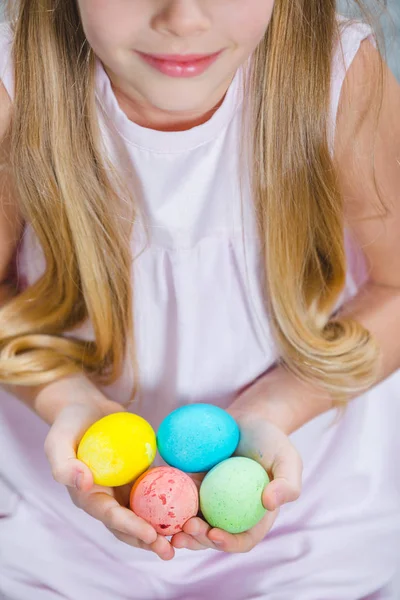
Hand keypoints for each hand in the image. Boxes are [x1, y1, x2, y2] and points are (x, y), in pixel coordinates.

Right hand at [42, 380, 174, 560]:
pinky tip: (191, 506)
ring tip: (185, 537)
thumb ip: (64, 465)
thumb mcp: (57, 442)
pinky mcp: (140, 476)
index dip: (130, 528)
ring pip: (146, 514)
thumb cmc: (68, 426)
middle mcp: (107, 498)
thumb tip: (84, 484)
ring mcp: (125, 488)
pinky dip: (171, 500)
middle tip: (170, 550)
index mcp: (88, 497)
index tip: (151, 535)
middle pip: (130, 525)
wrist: (85, 408)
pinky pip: (157, 490)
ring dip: (163, 527)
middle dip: (149, 540)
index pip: (110, 517)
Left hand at [172, 382, 302, 552]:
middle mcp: (230, 513)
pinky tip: (156, 500)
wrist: (250, 419)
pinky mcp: (193, 484)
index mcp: (255, 516)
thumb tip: (270, 503)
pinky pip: (179, 496)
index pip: (243, 540)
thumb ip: (288, 483)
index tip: (214, 535)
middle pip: (213, 536)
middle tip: (185, 529)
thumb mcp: (289, 458)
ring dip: (179, 529)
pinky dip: (169, 503)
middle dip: (198, 540)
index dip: (228, 544)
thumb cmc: (272, 440)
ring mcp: (210, 500)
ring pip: (192, 521)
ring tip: (167, 527)